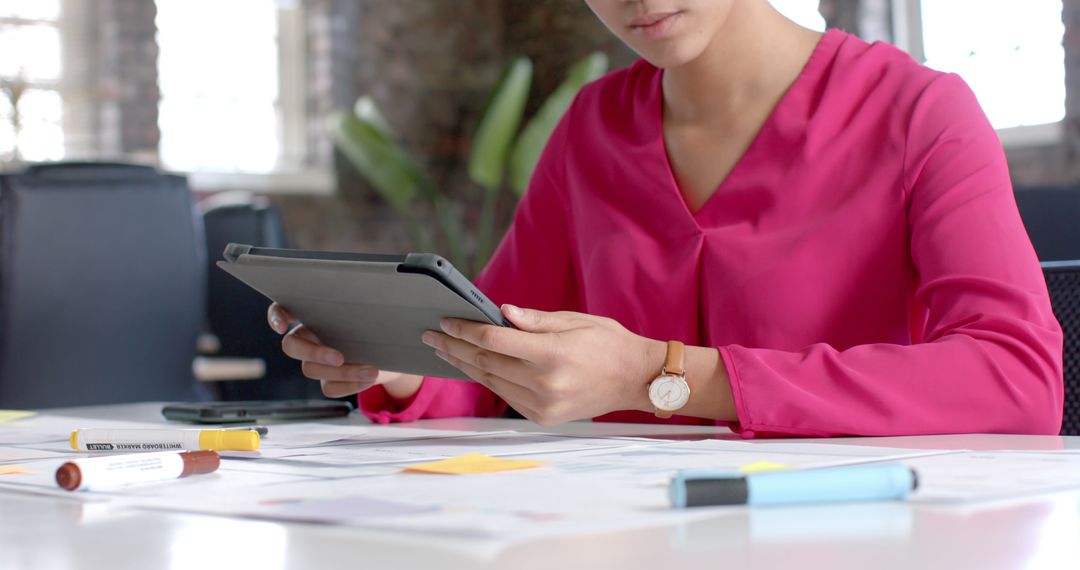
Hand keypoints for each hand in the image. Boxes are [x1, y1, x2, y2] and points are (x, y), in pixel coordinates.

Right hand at [267, 303, 422, 398]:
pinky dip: (348, 385)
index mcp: (314, 314)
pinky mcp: (328, 381)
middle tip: (339, 357)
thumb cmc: (382, 326)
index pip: (282, 309)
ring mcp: (316, 361)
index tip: (282, 325)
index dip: (276, 316)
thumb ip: (373, 306)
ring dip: (342, 372)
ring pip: (312, 370)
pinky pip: (328, 388)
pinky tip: (367, 379)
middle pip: (291, 346)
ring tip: (371, 370)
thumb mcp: (380, 312)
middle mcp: (310, 337)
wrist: (394, 353)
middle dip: (314, 352)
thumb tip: (394, 312)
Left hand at [422, 304, 663, 425]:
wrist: (636, 380)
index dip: (464, 329)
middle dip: (455, 347)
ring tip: (445, 350)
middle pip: (485, 362)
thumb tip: (498, 312)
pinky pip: (505, 395)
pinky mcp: (543, 417)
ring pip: (490, 381)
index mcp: (552, 354)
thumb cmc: (608, 344)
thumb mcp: (575, 321)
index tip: (444, 321)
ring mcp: (543, 405)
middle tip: (432, 335)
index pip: (494, 340)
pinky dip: (487, 379)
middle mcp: (544, 384)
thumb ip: (534, 320)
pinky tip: (473, 366)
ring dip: (465, 365)